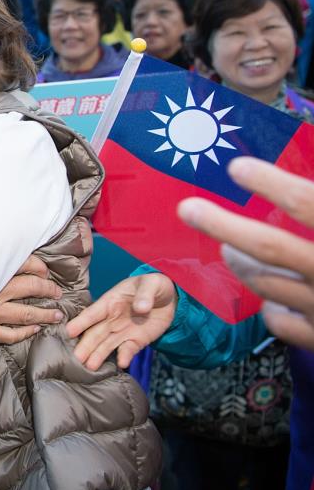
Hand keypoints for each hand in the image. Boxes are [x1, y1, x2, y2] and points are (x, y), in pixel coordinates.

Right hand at [0, 255, 62, 343]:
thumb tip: (25, 262)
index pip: (23, 264)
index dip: (39, 267)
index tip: (47, 272)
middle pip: (30, 287)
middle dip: (48, 289)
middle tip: (58, 292)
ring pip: (26, 314)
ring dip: (45, 314)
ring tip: (57, 314)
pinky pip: (11, 334)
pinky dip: (26, 332)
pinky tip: (35, 329)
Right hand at [66, 273, 176, 370]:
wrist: (168, 298)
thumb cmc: (153, 285)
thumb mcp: (151, 284)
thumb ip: (145, 295)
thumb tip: (141, 308)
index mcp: (110, 302)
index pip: (93, 313)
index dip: (81, 322)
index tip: (69, 331)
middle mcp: (112, 319)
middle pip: (96, 333)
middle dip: (86, 345)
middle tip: (77, 358)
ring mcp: (123, 331)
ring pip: (107, 344)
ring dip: (99, 355)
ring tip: (90, 367)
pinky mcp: (136, 340)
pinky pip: (128, 350)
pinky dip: (125, 356)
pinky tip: (122, 364)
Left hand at [178, 156, 313, 350]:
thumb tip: (299, 187)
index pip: (308, 203)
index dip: (272, 183)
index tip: (236, 168)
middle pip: (270, 247)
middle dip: (222, 225)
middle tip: (188, 208)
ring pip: (265, 283)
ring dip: (240, 262)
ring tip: (228, 248)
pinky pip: (280, 321)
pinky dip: (269, 306)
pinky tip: (269, 294)